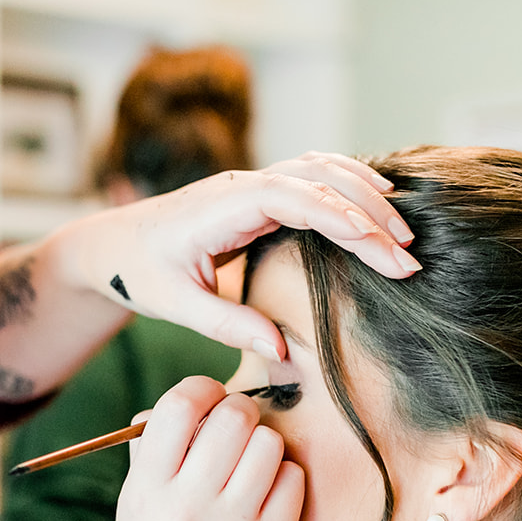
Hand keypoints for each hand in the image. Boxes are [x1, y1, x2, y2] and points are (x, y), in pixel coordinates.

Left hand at [54, 152, 418, 361]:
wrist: (112, 246)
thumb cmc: (138, 272)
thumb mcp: (174, 304)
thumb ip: (225, 324)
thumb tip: (280, 350)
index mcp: (222, 205)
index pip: (296, 198)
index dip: (344, 220)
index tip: (383, 251)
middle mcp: (241, 185)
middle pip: (320, 180)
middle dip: (369, 214)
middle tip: (409, 255)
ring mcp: (251, 184)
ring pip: (321, 170)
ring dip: (365, 196)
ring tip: (404, 232)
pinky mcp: (257, 194)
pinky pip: (311, 178)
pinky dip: (348, 188)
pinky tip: (376, 210)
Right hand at [108, 376, 305, 520]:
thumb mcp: (135, 502)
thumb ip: (151, 449)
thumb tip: (189, 400)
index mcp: (147, 489)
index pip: (178, 407)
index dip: (200, 389)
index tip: (207, 399)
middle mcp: (188, 508)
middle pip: (233, 418)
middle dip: (239, 411)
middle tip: (236, 426)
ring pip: (269, 444)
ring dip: (263, 445)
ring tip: (250, 465)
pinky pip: (293, 481)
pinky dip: (283, 478)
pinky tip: (266, 495)